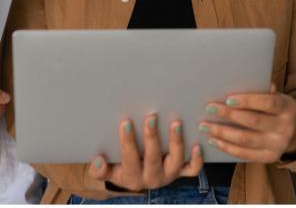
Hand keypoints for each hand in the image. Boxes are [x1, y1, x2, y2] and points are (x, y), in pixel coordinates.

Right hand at [87, 114, 203, 191]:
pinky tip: (197, 144)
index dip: (127, 143)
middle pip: (153, 159)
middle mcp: (152, 178)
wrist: (134, 177)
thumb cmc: (118, 166)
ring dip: (176, 143)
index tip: (125, 123)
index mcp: (132, 178)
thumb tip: (98, 160)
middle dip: (152, 138)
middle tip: (151, 117)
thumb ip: (99, 169)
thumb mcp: (107, 170)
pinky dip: (197, 159)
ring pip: (175, 162)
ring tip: (175, 124)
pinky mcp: (180, 172)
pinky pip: (193, 169)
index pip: (129, 160)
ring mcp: (168, 175)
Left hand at [199, 84, 295, 162]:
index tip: (228, 99)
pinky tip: (214, 140)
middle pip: (253, 121)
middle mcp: (284, 128)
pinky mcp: (268, 157)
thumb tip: (243, 80)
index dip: (248, 101)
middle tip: (209, 108)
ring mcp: (277, 145)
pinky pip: (245, 154)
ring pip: (246, 140)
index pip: (267, 103)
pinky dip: (227, 147)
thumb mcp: (275, 96)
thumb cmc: (275, 108)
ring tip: (205, 126)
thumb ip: (261, 90)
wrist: (293, 131)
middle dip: (229, 115)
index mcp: (287, 108)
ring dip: (223, 133)